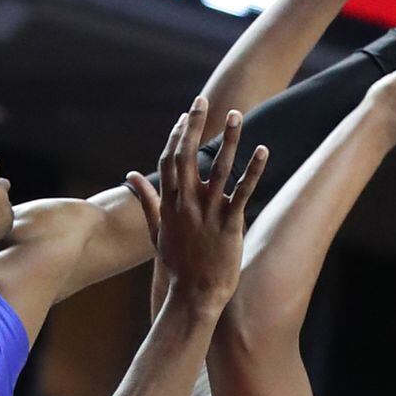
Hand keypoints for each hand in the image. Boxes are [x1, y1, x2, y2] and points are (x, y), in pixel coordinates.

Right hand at [126, 97, 267, 313]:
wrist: (194, 296)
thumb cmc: (177, 265)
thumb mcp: (156, 230)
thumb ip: (146, 200)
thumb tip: (132, 176)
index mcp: (169, 203)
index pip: (169, 159)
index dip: (177, 135)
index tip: (185, 115)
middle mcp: (186, 203)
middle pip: (188, 155)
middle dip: (195, 125)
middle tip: (202, 99)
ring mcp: (207, 213)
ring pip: (218, 168)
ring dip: (229, 139)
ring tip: (237, 115)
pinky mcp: (229, 224)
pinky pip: (243, 192)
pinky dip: (253, 170)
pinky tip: (263, 150)